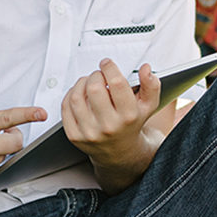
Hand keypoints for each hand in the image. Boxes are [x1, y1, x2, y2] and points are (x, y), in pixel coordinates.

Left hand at [61, 59, 161, 192]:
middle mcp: (109, 126)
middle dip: (96, 75)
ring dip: (81, 83)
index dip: (109, 67)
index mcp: (128, 116)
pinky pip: (66, 107)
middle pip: (94, 88)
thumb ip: (151, 85)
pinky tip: (80, 95)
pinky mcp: (75, 136)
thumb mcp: (148, 106)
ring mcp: (90, 132)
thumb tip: (146, 69)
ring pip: (76, 96)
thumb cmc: (132, 124)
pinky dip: (70, 95)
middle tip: (99, 76)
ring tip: (89, 83)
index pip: (116, 83)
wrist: (119, 153)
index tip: (107, 64)